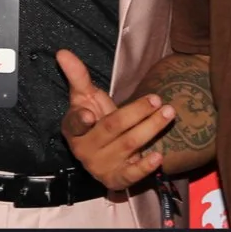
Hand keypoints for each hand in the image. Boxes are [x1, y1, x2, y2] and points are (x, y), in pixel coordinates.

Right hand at [56, 49, 174, 189]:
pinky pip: (131, 176)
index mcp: (73, 129)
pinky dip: (145, 167)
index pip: (74, 124)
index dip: (81, 120)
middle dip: (136, 113)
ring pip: (128, 146)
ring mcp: (100, 167)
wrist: (104, 154)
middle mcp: (84, 150)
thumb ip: (77, 76)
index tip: (89, 114)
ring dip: (150, 129)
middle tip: (157, 99)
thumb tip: (62, 51)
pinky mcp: (116, 180)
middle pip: (112, 128)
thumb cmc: (95, 120)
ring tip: (168, 113)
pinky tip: (159, 156)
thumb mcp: (85, 98)